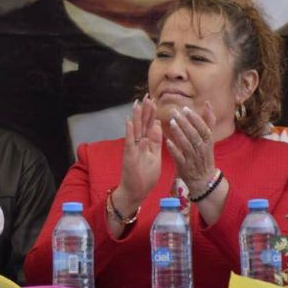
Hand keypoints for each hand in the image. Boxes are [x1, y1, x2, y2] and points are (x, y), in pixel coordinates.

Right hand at [117, 96, 162, 210]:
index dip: (153, 113)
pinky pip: (130, 142)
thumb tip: (158, 125)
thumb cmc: (145, 176)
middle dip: (146, 110)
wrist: (136, 191)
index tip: (155, 100)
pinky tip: (129, 121)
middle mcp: (139, 143)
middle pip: (143, 124)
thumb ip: (156, 142)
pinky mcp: (129, 156)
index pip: (151, 125)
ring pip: (136, 129)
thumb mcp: (155, 157)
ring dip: (137, 116)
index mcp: (148, 144)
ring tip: (137, 103)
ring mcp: (133, 149)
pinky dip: (129, 131)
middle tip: (147, 96)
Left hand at [164, 103, 218, 192]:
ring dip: (179, 133)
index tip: (186, 109)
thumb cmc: (204, 156)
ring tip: (171, 123)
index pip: (204, 129)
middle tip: (174, 112)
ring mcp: (193, 159)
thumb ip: (208, 122)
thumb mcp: (208, 140)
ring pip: (187, 145)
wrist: (203, 181)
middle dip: (185, 123)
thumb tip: (208, 103)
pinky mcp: (185, 167)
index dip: (195, 119)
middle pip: (194, 135)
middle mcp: (202, 150)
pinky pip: (179, 157)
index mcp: (208, 142)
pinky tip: (167, 141)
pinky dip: (174, 149)